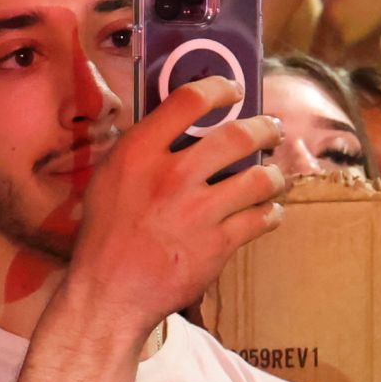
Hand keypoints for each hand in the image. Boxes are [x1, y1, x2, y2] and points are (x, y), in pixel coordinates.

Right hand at [67, 77, 285, 326]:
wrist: (109, 293)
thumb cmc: (105, 235)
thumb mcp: (108, 178)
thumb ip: (142, 149)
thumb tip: (175, 123)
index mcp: (140, 152)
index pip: (189, 100)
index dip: (220, 88)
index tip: (234, 90)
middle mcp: (172, 176)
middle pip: (237, 135)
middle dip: (264, 129)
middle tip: (272, 130)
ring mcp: (198, 211)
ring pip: (260, 179)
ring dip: (274, 175)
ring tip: (274, 176)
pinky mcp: (217, 245)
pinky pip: (261, 219)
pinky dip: (271, 213)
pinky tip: (268, 212)